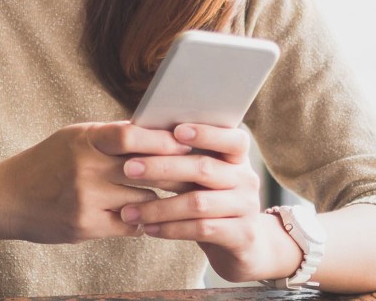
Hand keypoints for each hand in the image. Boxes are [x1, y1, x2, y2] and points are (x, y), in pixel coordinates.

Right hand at [0, 122, 191, 243]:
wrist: (7, 198)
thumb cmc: (47, 162)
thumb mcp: (74, 137)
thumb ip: (112, 135)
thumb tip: (159, 130)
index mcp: (85, 140)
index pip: (132, 136)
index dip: (163, 140)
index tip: (186, 143)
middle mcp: (85, 168)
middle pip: (145, 170)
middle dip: (174, 171)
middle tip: (198, 172)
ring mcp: (85, 200)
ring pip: (143, 200)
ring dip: (160, 199)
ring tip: (176, 195)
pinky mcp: (85, 227)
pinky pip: (131, 226)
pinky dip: (144, 221)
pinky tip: (150, 216)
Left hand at [116, 124, 299, 282]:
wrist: (245, 246)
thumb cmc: (213, 201)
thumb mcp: (205, 178)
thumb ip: (185, 159)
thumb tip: (141, 138)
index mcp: (237, 157)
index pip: (232, 138)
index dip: (206, 133)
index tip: (176, 130)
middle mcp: (246, 179)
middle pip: (204, 168)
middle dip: (163, 167)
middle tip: (129, 168)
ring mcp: (246, 207)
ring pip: (198, 203)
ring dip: (159, 207)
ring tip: (129, 211)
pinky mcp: (241, 235)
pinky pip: (201, 229)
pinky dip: (171, 229)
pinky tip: (148, 228)